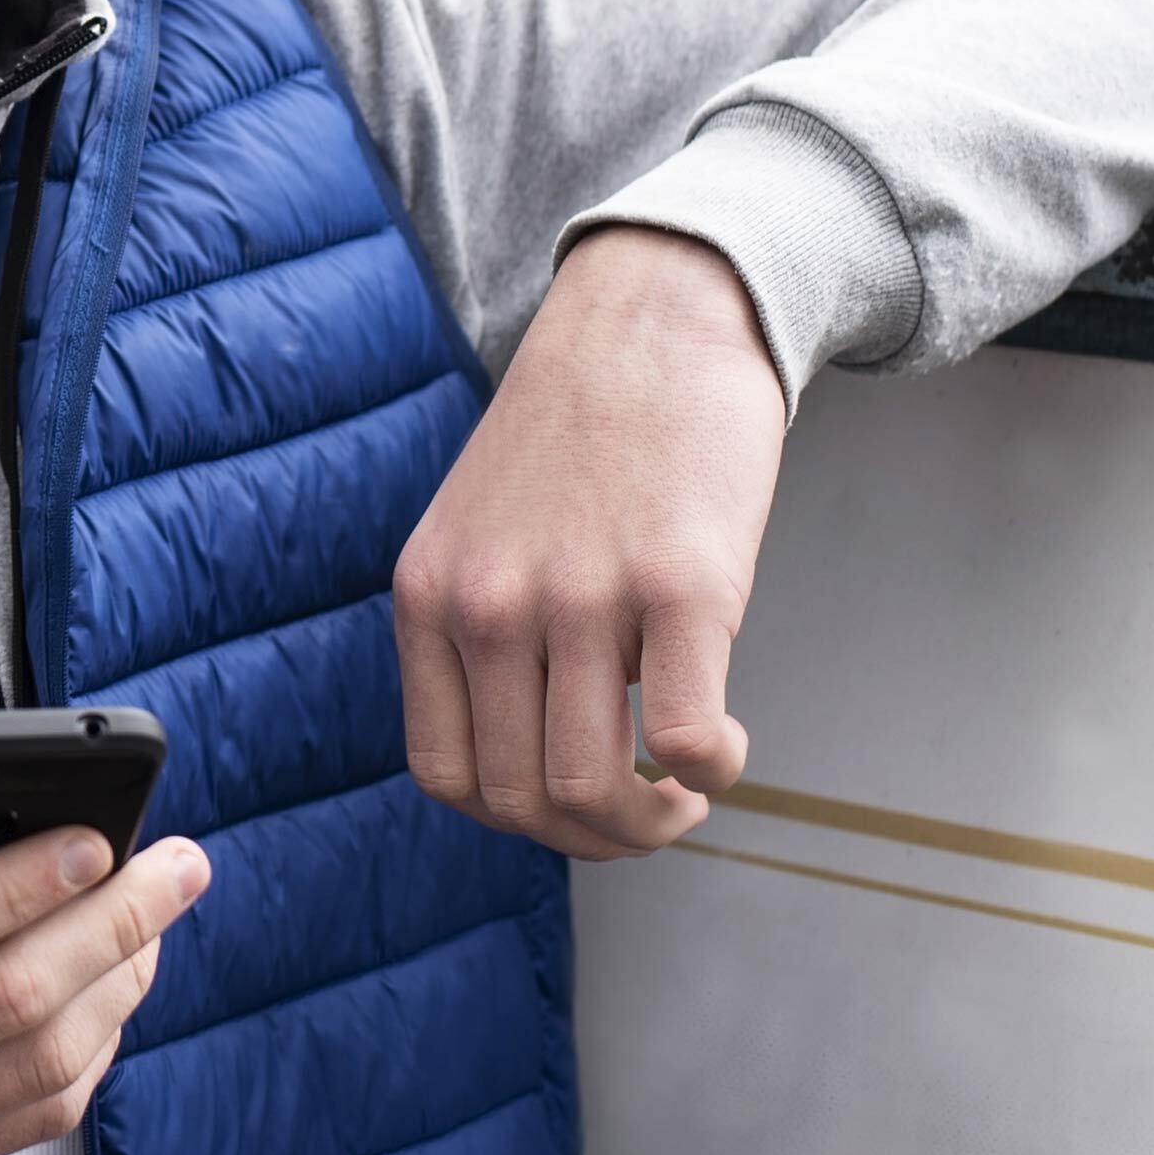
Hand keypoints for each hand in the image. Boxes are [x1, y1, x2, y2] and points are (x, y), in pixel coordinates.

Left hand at [393, 226, 783, 859]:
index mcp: (429, 596)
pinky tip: (724, 747)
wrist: (651, 315)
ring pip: (594, 790)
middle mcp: (490, 605)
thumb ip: (483, 630)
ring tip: (688, 787)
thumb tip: (531, 758)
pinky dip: (712, 771)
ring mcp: (581, 596)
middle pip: (521, 802)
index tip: (574, 803)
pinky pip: (684, 737)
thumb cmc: (581, 435)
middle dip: (595, 839)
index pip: (446, 777)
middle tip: (651, 812)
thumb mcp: (480, 529)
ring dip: (653, 824)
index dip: (518, 821)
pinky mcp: (681, 584)